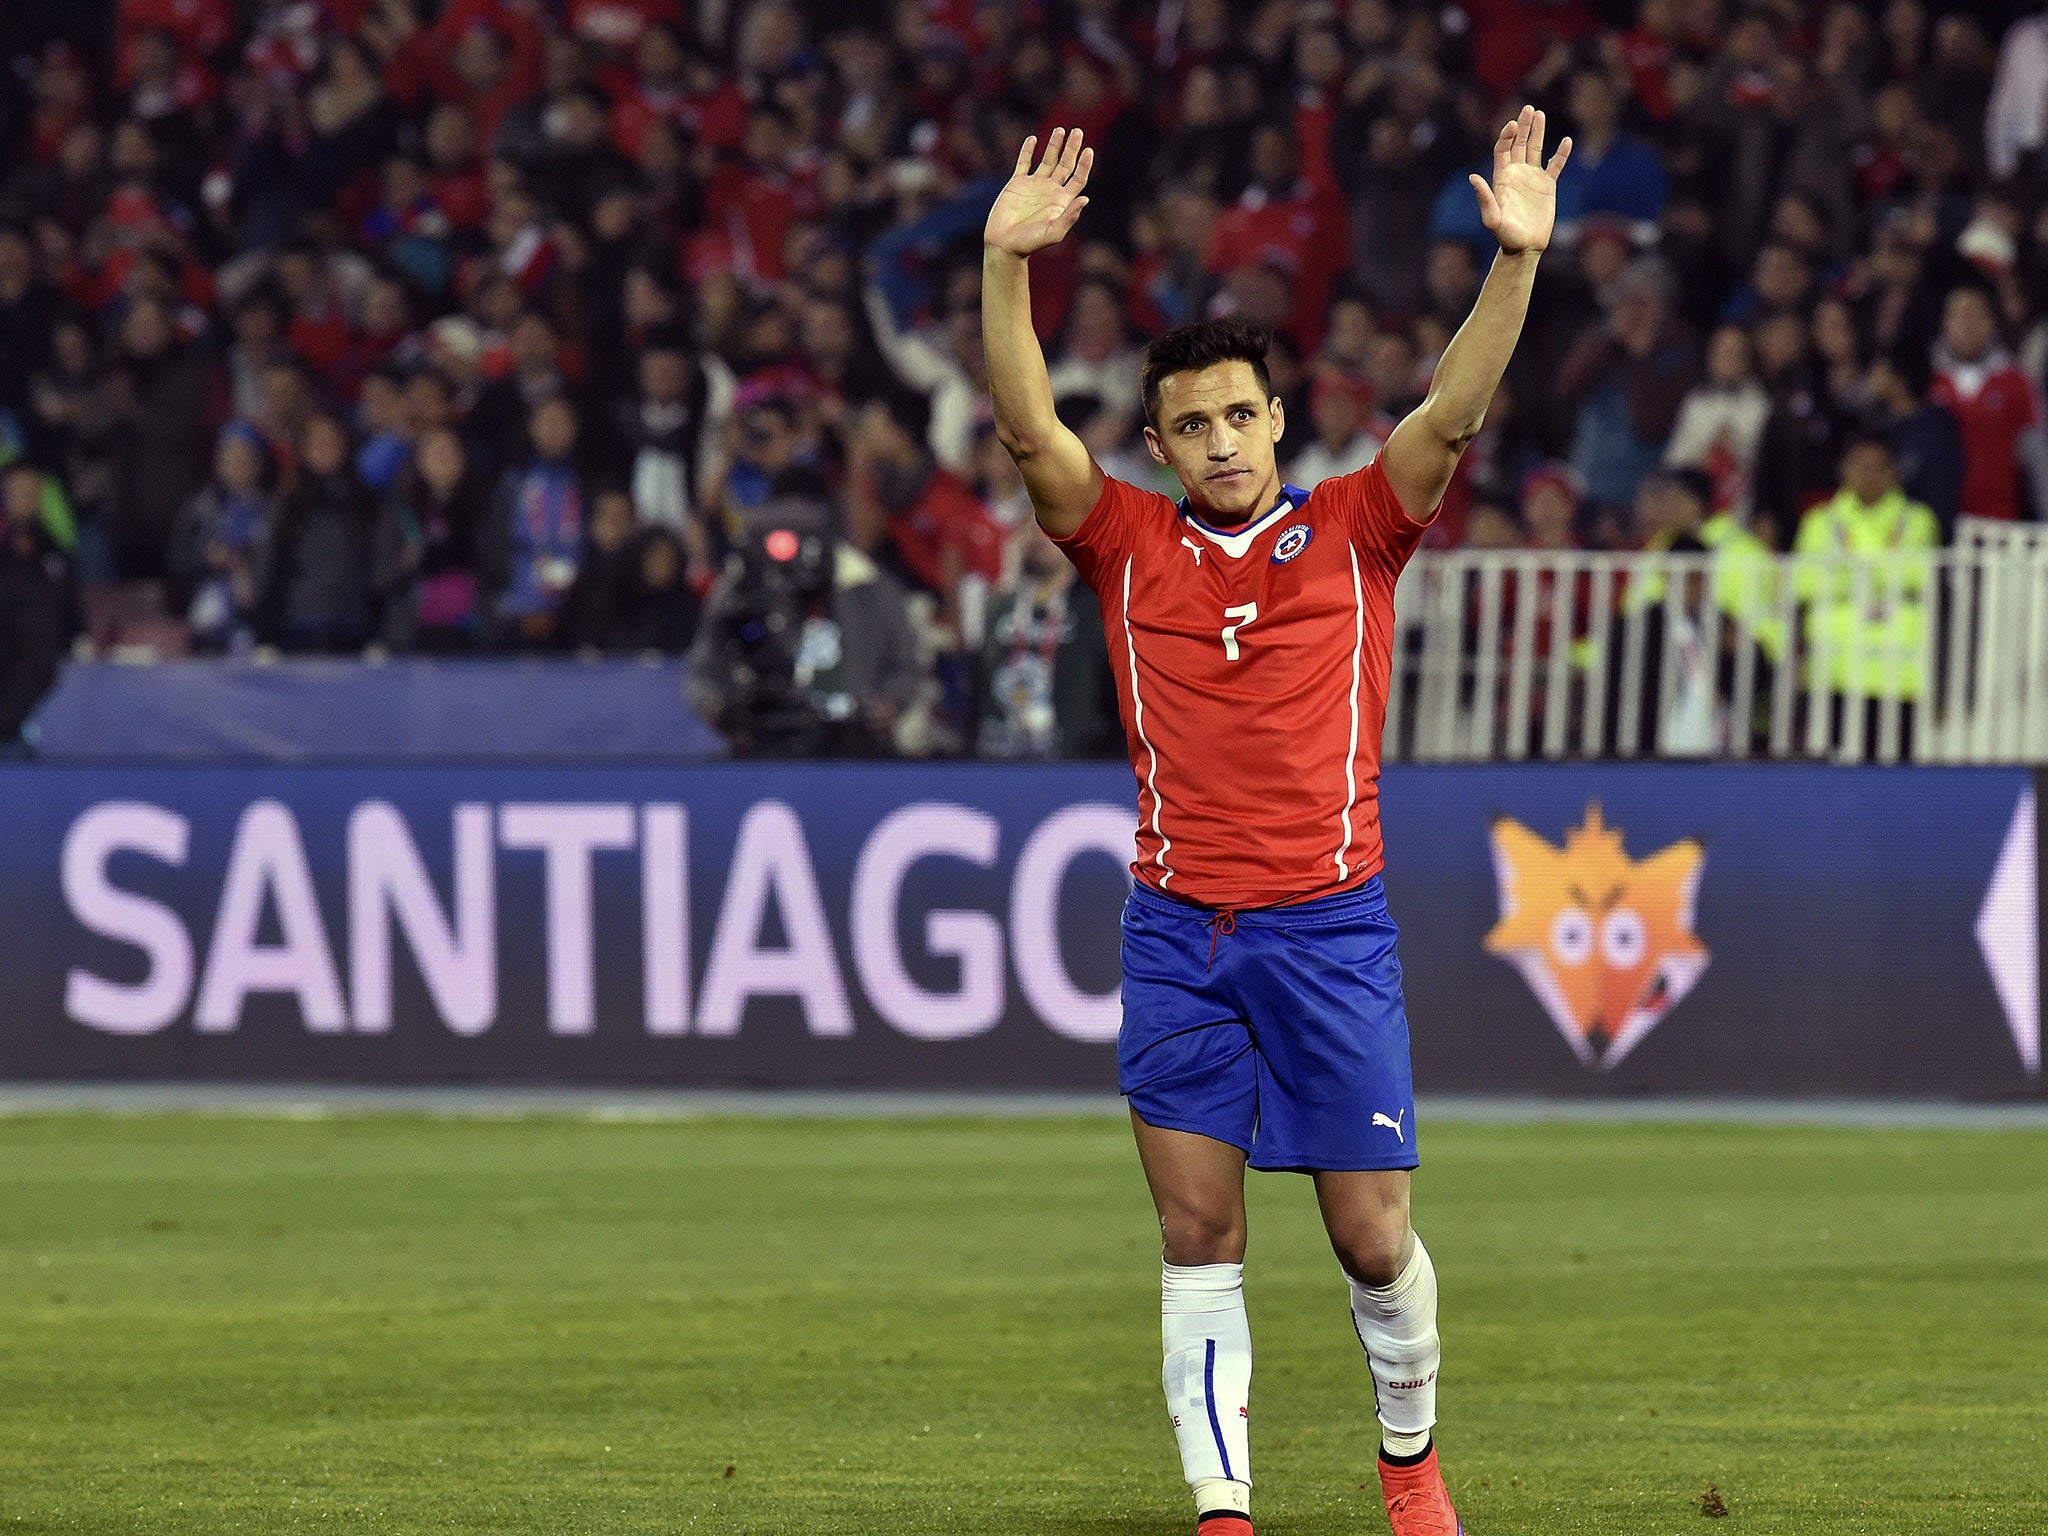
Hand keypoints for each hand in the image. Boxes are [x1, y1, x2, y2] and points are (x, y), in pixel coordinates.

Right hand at [983, 129, 1093, 257]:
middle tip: (1078, 131)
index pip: (1077, 178)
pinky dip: (1028, 151)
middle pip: (1065, 164)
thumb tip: (1086, 199)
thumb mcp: (1053, 232)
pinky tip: (1034, 139)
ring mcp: (1034, 185)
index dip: (1084, 165)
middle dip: (1072, 148)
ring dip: (1054, 145)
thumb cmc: (1030, 243)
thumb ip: (1069, 216)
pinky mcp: (1017, 184)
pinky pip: (1024, 163)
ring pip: (1048, 160)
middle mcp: (1050, 190)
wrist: (1004, 245)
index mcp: (1061, 201)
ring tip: (1060, 129)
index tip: (1088, 150)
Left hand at [1468, 106, 1571, 255]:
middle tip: (1528, 109)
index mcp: (1502, 178)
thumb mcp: (1493, 218)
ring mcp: (1532, 178)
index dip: (1507, 135)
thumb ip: (1484, 198)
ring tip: (1540, 114)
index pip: (1503, 149)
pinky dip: (1561, 154)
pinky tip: (1567, 141)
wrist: (1524, 247)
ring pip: (1536, 149)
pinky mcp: (1548, 186)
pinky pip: (1556, 166)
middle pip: (1519, 144)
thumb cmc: (1506, 236)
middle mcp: (1516, 174)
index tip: (1513, 124)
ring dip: (1538, 132)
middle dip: (1523, 126)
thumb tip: (1472, 177)